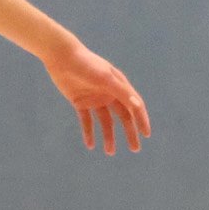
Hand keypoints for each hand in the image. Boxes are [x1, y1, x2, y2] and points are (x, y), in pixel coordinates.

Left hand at [49, 39, 149, 153]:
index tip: (146, 135)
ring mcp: (95, 98)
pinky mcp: (80, 102)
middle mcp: (109, 93)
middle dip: (129, 133)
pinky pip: (87, 120)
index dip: (141, 120)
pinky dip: (89, 132)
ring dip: (109, 136)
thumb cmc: (87, 65)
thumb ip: (121, 91)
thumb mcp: (105, 78)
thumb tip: (137, 105)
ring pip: (105, 122)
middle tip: (135, 149)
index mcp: (119, 86)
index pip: (134, 106)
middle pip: (123, 117)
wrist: (62, 57)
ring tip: (110, 152)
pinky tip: (90, 145)